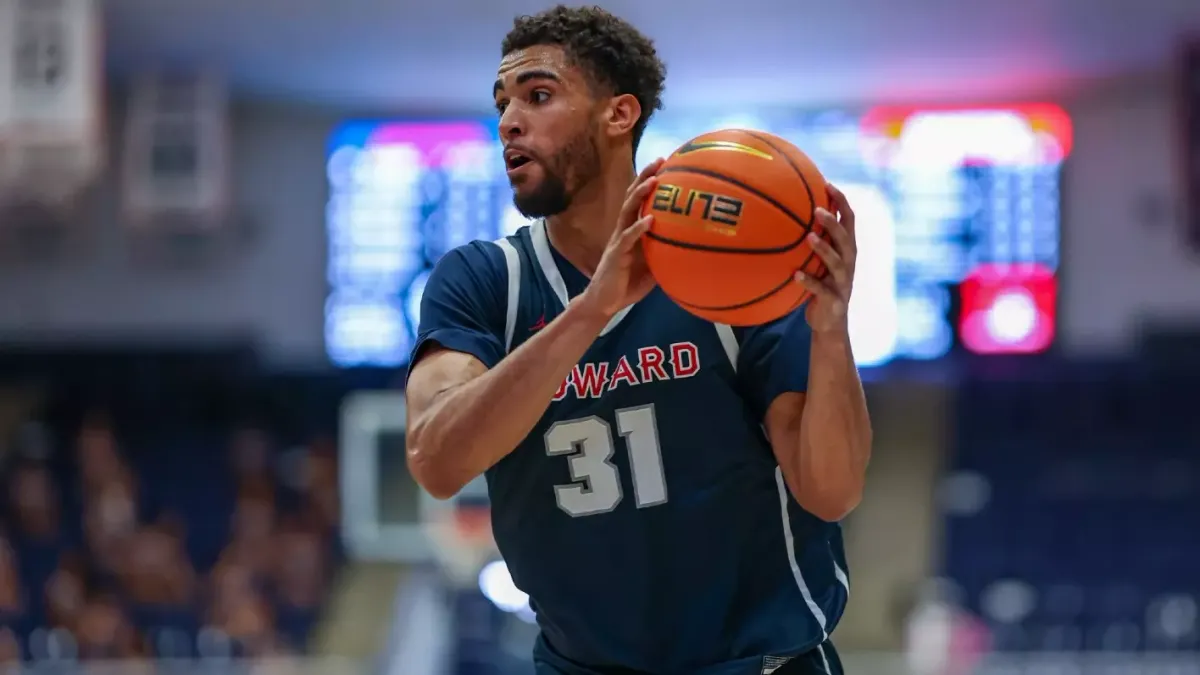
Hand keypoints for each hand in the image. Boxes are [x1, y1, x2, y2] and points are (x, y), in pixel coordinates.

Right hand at [579, 158, 664, 318]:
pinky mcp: (616, 254)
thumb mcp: (654, 267)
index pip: (639, 200)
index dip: (649, 181)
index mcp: (632, 230)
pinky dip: (639, 227)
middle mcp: (623, 230)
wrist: (604, 303)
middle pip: (632, 197)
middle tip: (660, 161)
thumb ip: (667, 253)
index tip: (666, 164)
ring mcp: (618, 240)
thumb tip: (693, 248)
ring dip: (640, 195)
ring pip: (628, 211)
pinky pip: (628, 238)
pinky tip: (650, 219)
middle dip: (645, 177)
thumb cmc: (628, 284)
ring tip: (654, 181)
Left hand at [795, 184, 856, 334]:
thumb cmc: (820, 285)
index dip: (841, 202)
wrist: (829, 323)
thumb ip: (812, 240)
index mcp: (847, 250)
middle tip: (817, 210)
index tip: (828, 184)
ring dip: (823, 249)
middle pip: (846, 239)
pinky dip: (809, 282)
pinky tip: (795, 274)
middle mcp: (849, 264)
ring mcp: (843, 283)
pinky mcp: (834, 301)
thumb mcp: (819, 261)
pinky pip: (821, 290)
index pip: (849, 221)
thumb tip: (788, 214)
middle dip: (833, 223)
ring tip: (808, 237)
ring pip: (837, 263)